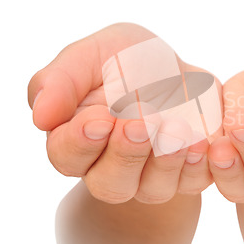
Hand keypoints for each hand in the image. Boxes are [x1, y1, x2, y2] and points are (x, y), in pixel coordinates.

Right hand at [28, 23, 220, 203]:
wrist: (175, 69)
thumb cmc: (125, 60)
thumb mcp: (92, 55)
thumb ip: (61, 80)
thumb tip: (41, 116)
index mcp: (79, 139)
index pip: (67, 155)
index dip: (81, 142)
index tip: (101, 118)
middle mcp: (112, 166)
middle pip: (110, 183)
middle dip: (125, 155)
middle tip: (139, 124)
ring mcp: (152, 174)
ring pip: (152, 189)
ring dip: (165, 162)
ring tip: (177, 130)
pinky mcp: (188, 172)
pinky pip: (193, 182)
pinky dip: (197, 166)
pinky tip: (202, 141)